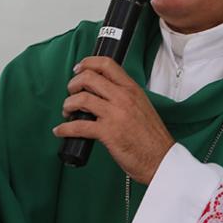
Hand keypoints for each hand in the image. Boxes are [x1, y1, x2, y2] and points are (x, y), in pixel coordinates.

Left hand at [53, 57, 174, 183]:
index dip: (88, 63)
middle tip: (71, 93)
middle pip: (89, 78)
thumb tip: (102, 93)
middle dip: (73, 84)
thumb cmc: (152, 137)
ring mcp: (115, 114)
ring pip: (81, 98)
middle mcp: (123, 97)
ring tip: (67, 112)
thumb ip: (124, 96)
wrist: (161, 159)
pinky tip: (60, 131)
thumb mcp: (142, 106)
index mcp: (132, 89)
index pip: (107, 64)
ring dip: (67, 104)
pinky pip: (79, 126)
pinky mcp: (108, 133)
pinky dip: (65, 128)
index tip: (79, 69)